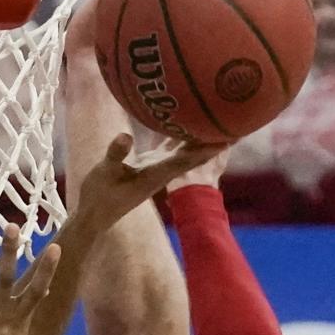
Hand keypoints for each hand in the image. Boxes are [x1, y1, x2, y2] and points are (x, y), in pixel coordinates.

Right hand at [75, 134, 227, 233]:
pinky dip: (184, 134)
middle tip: (238, 124)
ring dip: (204, 137)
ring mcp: (158, 168)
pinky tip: (192, 119)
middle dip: (215, 141)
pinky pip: (173, 147)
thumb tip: (126, 135)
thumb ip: (115, 154)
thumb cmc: (98, 196)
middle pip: (194, 155)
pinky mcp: (151, 165)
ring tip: (223, 119)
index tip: (227, 138)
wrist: (96, 215)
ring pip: (186, 150)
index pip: (186, 160)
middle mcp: (162, 171)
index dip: (205, 149)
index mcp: (155, 174)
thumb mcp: (103, 173)